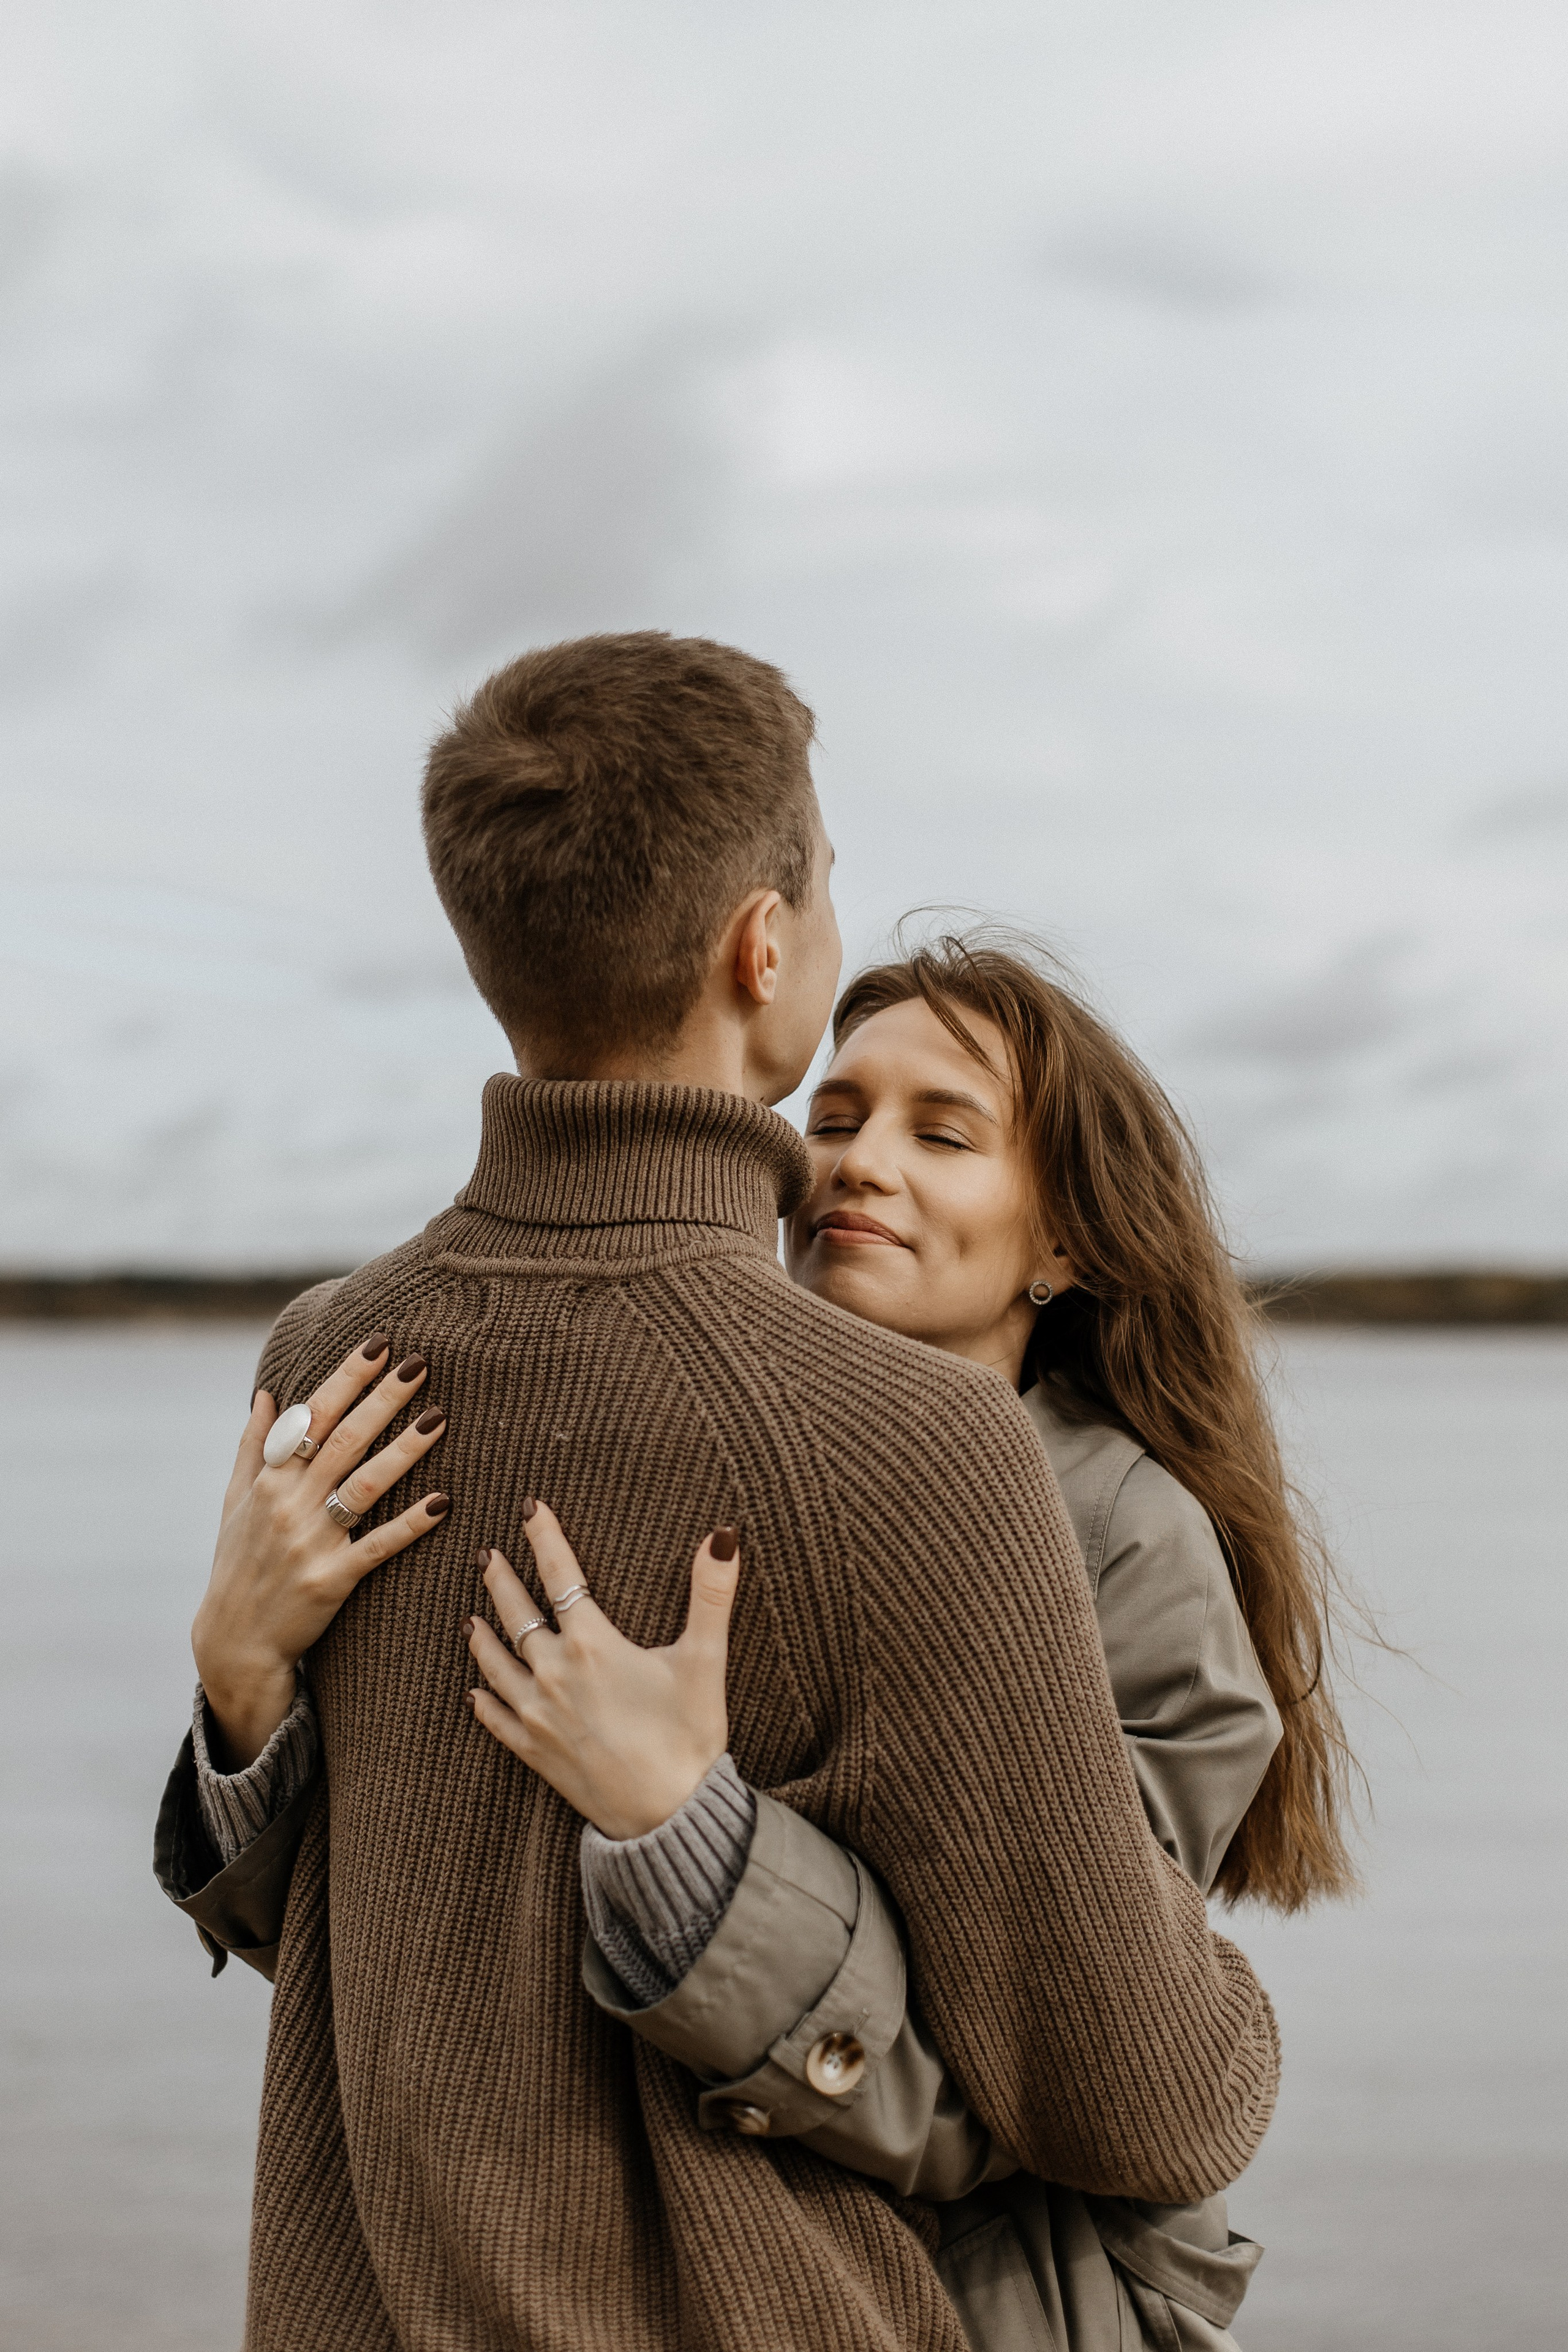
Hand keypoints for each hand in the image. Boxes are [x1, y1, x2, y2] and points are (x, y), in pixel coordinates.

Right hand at [193, 1336, 451, 1768]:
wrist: (233, 1642)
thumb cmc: (236, 1565)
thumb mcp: (234, 1503)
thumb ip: (254, 1447)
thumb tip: (268, 1393)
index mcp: (270, 1480)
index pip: (314, 1416)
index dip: (347, 1378)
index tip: (378, 1345)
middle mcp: (289, 1504)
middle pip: (346, 1440)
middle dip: (384, 1398)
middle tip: (421, 1363)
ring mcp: (311, 1542)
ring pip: (367, 1485)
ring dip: (406, 1449)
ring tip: (440, 1418)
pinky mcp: (332, 1580)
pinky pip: (378, 1546)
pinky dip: (411, 1524)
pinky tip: (444, 1502)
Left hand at [462, 1503, 739, 1840]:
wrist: (668, 1815)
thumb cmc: (689, 1737)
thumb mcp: (706, 1659)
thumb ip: (711, 1594)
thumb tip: (723, 1537)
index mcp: (592, 1644)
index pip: (562, 1576)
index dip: (546, 1537)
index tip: (530, 1508)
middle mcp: (554, 1674)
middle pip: (517, 1614)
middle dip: (501, 1580)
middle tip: (486, 1554)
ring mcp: (538, 1715)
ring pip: (497, 1664)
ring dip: (482, 1635)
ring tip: (471, 1616)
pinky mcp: (534, 1753)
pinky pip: (497, 1720)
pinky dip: (483, 1703)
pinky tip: (473, 1693)